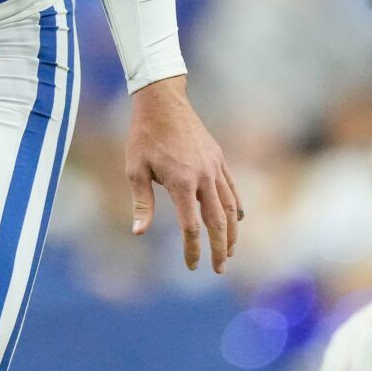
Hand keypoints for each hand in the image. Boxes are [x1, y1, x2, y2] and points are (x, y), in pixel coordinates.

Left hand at [123, 77, 240, 271]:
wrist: (162, 101)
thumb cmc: (143, 136)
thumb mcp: (135, 169)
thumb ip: (142, 203)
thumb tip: (139, 233)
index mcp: (181, 182)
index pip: (192, 226)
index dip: (193, 249)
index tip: (192, 266)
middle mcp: (204, 177)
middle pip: (218, 222)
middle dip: (219, 249)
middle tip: (219, 269)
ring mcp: (214, 167)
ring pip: (230, 207)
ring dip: (231, 233)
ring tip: (229, 252)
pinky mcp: (218, 158)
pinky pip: (232, 188)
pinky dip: (235, 207)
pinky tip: (236, 220)